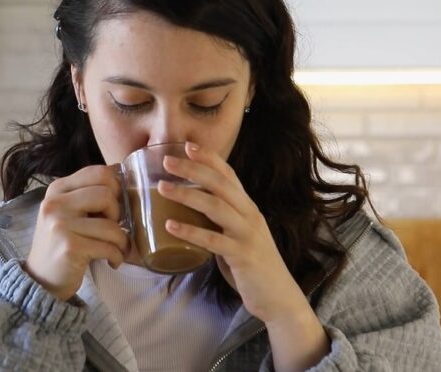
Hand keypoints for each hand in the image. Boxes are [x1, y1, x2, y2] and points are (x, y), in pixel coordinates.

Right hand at [24, 165, 130, 301]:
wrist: (41, 280)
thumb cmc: (62, 243)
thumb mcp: (68, 212)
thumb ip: (88, 195)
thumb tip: (124, 178)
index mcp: (58, 189)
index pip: (98, 172)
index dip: (116, 188)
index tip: (115, 206)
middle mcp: (56, 203)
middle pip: (106, 194)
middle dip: (118, 213)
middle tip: (113, 228)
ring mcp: (60, 225)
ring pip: (111, 225)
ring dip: (122, 241)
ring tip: (118, 249)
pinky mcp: (70, 247)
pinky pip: (108, 247)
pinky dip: (117, 256)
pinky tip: (112, 261)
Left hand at [157, 141, 310, 323]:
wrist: (278, 296)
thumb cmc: (251, 264)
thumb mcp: (237, 234)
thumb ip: (220, 220)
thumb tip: (189, 209)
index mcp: (248, 207)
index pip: (229, 175)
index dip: (209, 158)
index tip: (187, 145)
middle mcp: (250, 215)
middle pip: (220, 184)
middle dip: (193, 169)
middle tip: (167, 161)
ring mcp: (247, 234)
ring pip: (215, 206)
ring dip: (187, 194)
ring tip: (162, 187)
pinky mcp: (243, 255)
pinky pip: (213, 240)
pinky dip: (190, 231)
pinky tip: (170, 226)